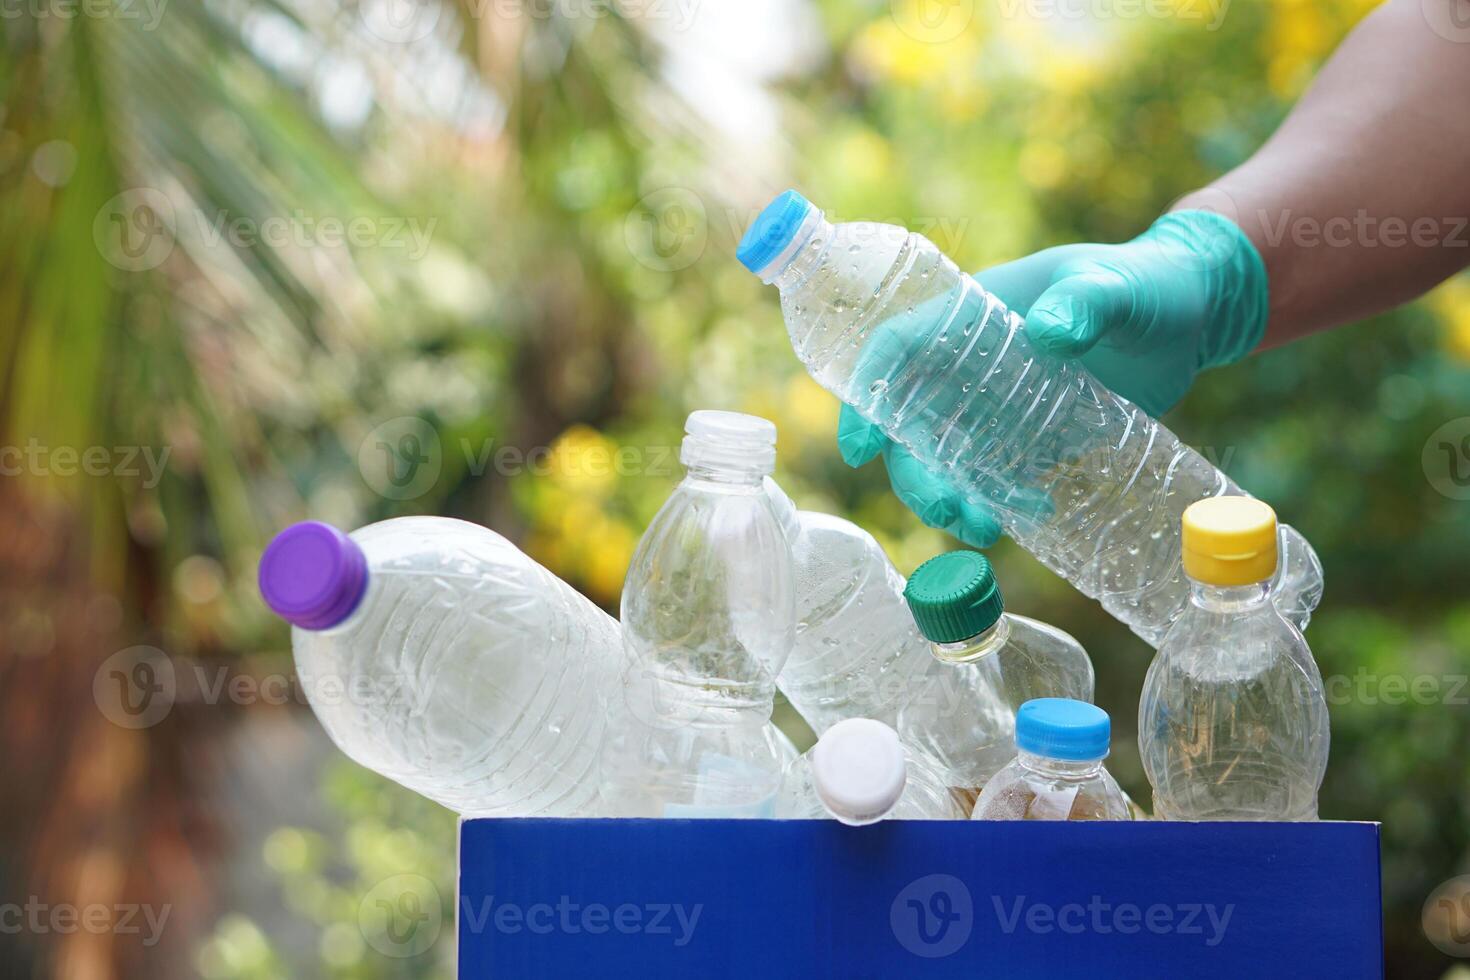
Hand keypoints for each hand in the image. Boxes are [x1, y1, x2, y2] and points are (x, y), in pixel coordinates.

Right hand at [838, 209, 1268, 547]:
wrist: (1191, 316)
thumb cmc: (1147, 284)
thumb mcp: (1118, 287)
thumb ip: (1087, 302)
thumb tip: (1048, 334)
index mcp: (971, 315)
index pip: (897, 350)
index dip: (867, 395)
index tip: (861, 450)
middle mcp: (970, 365)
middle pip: (910, 424)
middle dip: (915, 475)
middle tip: (951, 512)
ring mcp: (998, 406)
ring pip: (946, 460)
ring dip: (950, 498)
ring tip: (985, 529)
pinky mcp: (1032, 437)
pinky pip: (995, 478)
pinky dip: (1000, 504)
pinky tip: (1032, 519)